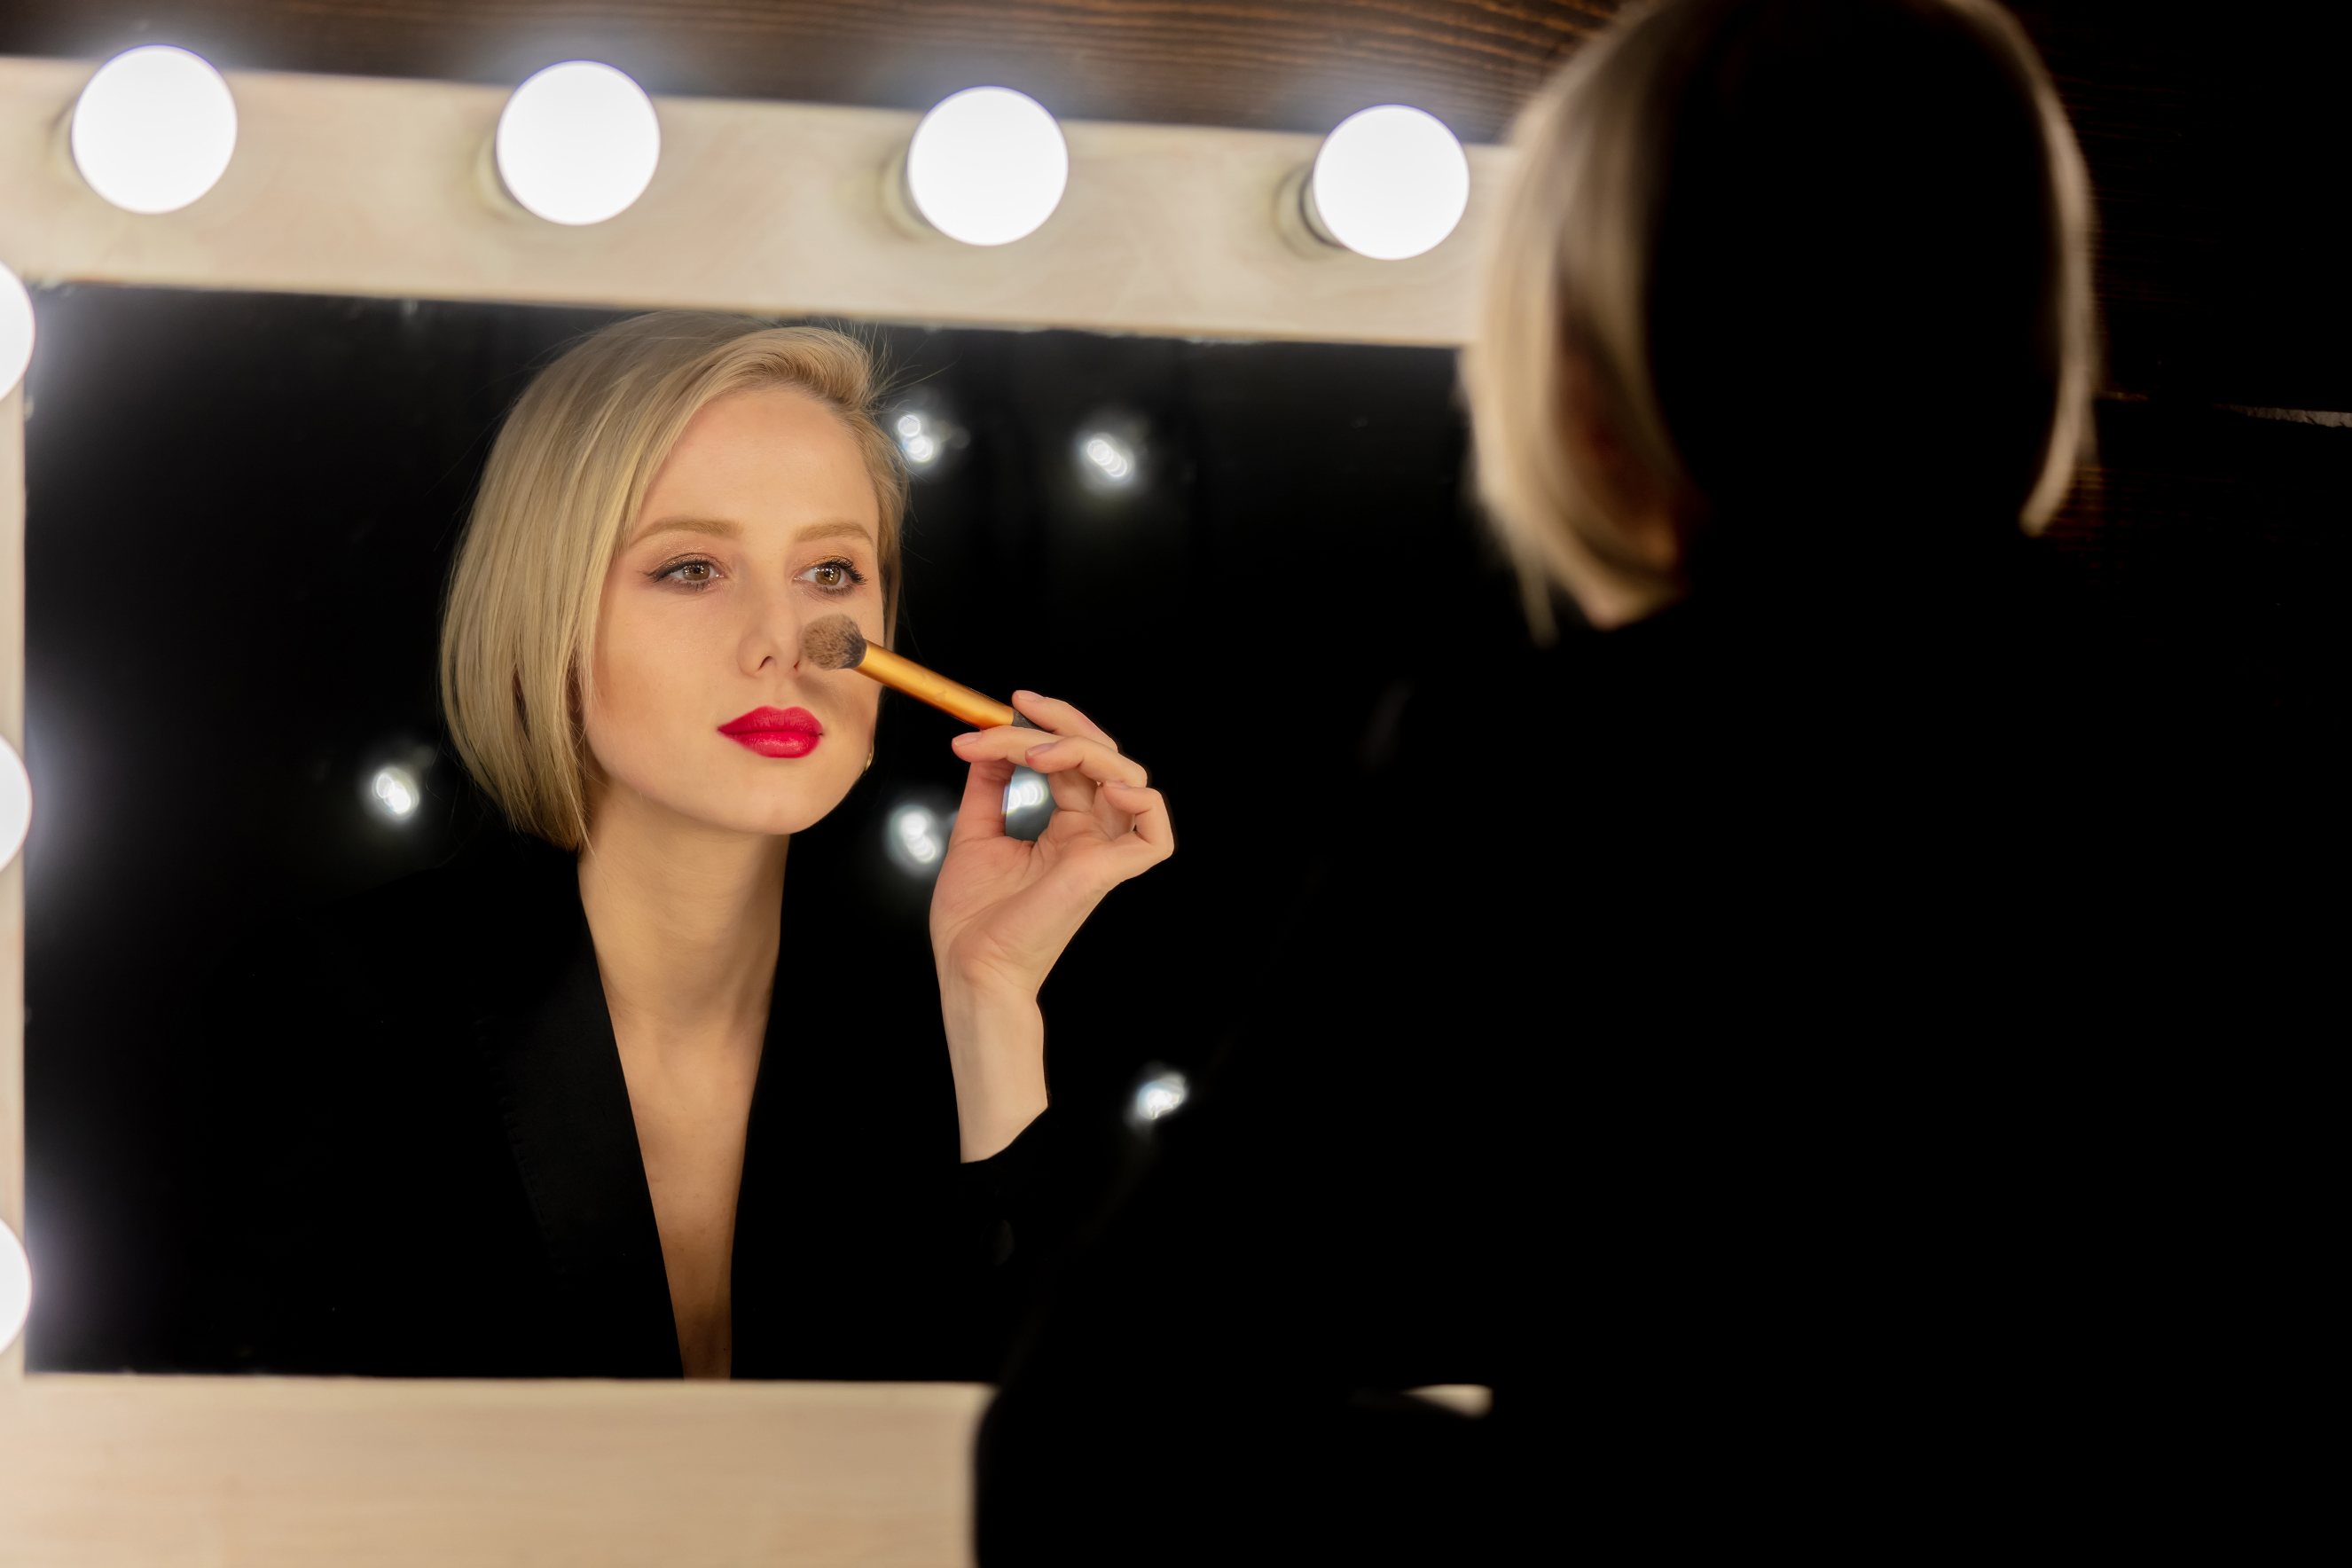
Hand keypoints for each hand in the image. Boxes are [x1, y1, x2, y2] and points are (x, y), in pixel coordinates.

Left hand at [930, 692, 1174, 1157]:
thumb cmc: (974, 917)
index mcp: (1066, 827)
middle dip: (1064, 719)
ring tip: (1030, 752)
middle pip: (1104, 755)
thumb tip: (988, 740)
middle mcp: (1092, 834)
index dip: (1045, 725)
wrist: (969, 964)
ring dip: (1079, 747)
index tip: (1001, 707)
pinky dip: (1137, 796)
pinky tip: (1093, 782)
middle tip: (1019, 704)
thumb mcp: (975, 832)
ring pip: (1127, 775)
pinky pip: (1153, 827)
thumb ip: (989, 785)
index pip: (1073, 760)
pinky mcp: (1110, 870)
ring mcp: (1104, 851)